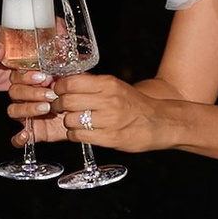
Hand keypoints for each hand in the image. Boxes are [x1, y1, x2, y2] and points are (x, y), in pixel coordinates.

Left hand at [43, 70, 179, 155]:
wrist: (160, 122)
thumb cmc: (134, 104)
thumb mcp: (115, 86)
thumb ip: (92, 84)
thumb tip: (64, 80)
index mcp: (108, 84)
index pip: (71, 82)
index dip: (58, 88)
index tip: (57, 91)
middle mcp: (109, 100)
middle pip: (67, 101)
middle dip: (57, 105)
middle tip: (58, 107)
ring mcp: (109, 120)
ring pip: (70, 120)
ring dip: (67, 122)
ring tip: (73, 121)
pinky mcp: (110, 138)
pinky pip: (78, 136)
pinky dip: (74, 135)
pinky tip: (80, 132)